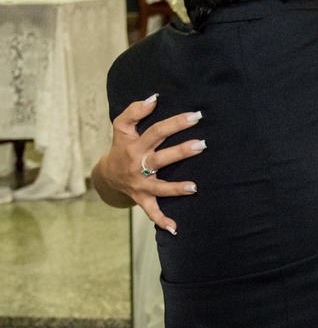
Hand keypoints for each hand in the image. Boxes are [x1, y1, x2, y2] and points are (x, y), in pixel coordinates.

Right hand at [91, 95, 204, 233]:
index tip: (196, 116)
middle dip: (181, 152)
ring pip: (159, 187)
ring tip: (194, 187)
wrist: (106, 176)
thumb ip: (134, 111)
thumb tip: (153, 98)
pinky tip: (175, 228)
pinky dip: (162, 220)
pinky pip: (151, 211)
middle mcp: (138, 165)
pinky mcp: (142, 199)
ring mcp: (140, 184)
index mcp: (135, 145)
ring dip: (176, 188)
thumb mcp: (121, 128)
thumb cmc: (121, 147)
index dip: (175, 123)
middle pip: (160, 157)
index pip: (157, 131)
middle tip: (202, 144)